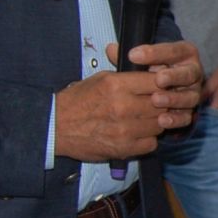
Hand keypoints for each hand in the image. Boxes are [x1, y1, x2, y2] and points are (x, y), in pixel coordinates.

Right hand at [53, 40, 203, 161]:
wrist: (55, 127)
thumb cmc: (78, 101)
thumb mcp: (101, 78)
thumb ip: (128, 74)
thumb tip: (155, 68)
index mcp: (116, 85)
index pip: (157, 81)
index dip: (162, 84)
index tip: (160, 87)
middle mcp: (123, 107)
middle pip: (162, 104)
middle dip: (161, 104)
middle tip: (153, 104)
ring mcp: (125, 130)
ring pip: (159, 124)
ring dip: (155, 122)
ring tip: (143, 119)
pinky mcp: (124, 149)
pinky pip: (151, 143)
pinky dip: (147, 139)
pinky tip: (137, 133)